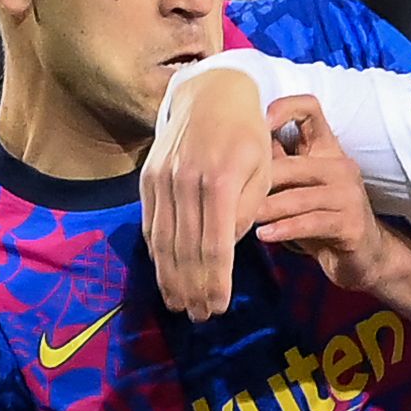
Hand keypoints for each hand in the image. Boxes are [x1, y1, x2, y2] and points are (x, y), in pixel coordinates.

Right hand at [141, 63, 275, 320]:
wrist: (213, 94)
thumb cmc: (249, 137)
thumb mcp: (263, 173)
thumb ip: (245, 214)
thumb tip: (224, 252)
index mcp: (220, 181)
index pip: (216, 247)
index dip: (215, 283)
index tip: (219, 307)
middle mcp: (185, 181)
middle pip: (186, 250)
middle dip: (192, 289)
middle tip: (199, 316)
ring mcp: (162, 179)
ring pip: (163, 242)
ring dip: (171, 279)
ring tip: (180, 304)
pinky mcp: (148, 178)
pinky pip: (151, 225)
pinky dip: (157, 254)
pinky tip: (165, 275)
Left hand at [250, 101, 402, 293]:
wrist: (363, 256)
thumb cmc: (322, 218)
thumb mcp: (299, 188)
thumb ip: (277, 167)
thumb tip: (236, 149)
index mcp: (327, 149)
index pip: (311, 110)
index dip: (286, 107)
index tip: (259, 121)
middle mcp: (341, 166)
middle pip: (292, 164)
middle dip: (260, 181)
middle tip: (231, 193)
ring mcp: (349, 195)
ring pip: (298, 198)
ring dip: (267, 209)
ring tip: (243, 218)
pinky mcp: (351, 224)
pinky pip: (310, 223)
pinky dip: (284, 230)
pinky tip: (264, 235)